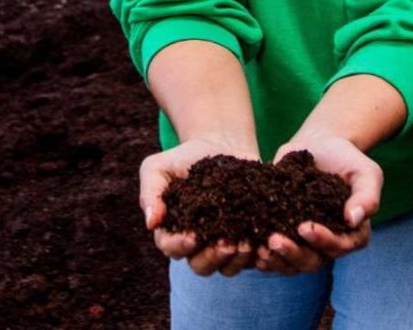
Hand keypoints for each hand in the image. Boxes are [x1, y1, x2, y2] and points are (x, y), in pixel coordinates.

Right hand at [140, 136, 261, 278]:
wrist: (218, 144)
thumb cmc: (183, 158)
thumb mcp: (158, 167)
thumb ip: (151, 193)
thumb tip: (150, 223)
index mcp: (171, 231)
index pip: (171, 247)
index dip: (180, 246)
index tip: (193, 236)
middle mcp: (197, 245)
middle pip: (200, 266)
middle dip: (212, 258)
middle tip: (226, 243)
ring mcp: (222, 245)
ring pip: (227, 268)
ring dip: (236, 260)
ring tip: (246, 243)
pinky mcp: (246, 239)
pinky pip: (252, 258)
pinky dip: (257, 255)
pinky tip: (262, 243)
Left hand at [253, 133, 382, 276]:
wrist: (319, 143)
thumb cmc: (346, 158)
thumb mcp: (365, 172)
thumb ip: (367, 196)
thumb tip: (353, 219)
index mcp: (352, 233)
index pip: (340, 246)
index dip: (323, 241)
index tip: (305, 227)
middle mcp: (329, 242)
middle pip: (313, 260)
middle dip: (293, 253)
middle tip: (274, 240)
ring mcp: (305, 240)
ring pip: (292, 262)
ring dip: (276, 260)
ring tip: (260, 249)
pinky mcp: (285, 230)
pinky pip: (275, 252)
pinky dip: (264, 255)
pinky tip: (250, 248)